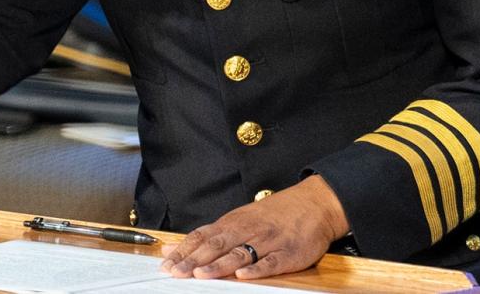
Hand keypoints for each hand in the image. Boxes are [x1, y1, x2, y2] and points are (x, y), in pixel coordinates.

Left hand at [159, 175, 349, 279]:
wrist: (313, 204)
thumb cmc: (273, 215)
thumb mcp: (239, 219)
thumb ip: (210, 235)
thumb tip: (176, 247)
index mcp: (232, 223)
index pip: (202, 237)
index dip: (184, 251)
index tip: (167, 264)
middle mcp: (246, 230)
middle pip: (216, 246)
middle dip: (194, 260)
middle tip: (176, 272)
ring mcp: (268, 241)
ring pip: (239, 254)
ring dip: (219, 265)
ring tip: (201, 274)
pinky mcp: (288, 253)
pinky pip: (271, 262)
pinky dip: (257, 269)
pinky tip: (244, 275)